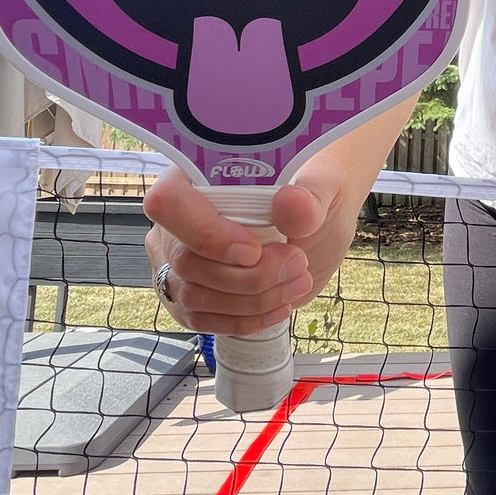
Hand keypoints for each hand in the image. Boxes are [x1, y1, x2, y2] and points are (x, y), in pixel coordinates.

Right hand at [142, 162, 349, 334]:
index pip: (170, 203)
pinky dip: (243, 319)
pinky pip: (199, 318)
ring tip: (298, 281)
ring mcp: (179, 257)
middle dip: (248, 275)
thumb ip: (310, 195)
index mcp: (197, 174)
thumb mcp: (325, 185)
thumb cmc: (314, 192)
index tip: (254, 250)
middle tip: (297, 263)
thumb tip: (289, 204)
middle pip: (186, 260)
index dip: (206, 233)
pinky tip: (279, 306)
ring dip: (252, 300)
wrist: (320, 223)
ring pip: (193, 296)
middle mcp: (179, 217)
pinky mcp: (191, 292)